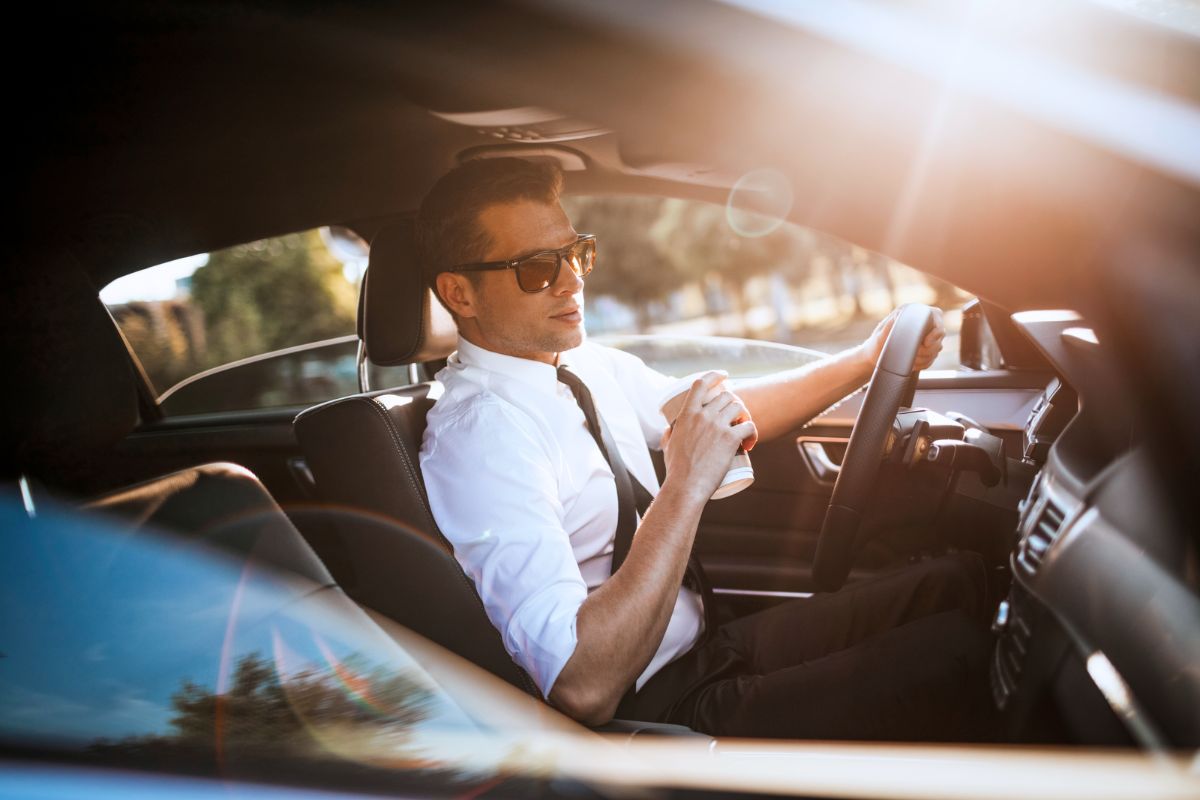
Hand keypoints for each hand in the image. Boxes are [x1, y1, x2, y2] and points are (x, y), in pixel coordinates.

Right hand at [661, 372, 757, 499]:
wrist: (685, 486)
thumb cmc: (676, 469)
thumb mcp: (668, 445)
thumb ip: (669, 434)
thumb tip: (669, 429)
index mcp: (686, 414)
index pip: (701, 384)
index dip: (715, 375)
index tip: (724, 376)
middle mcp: (703, 416)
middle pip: (727, 396)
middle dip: (734, 402)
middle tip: (736, 416)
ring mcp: (717, 426)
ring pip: (739, 407)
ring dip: (745, 415)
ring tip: (743, 427)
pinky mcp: (730, 439)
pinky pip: (749, 426)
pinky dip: (753, 433)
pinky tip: (750, 442)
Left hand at [858, 305, 944, 371]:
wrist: (874, 357)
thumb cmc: (875, 345)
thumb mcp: (880, 336)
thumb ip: (888, 326)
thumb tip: (897, 316)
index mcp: (912, 312)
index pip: (936, 316)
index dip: (936, 331)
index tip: (926, 343)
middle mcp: (920, 321)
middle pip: (940, 334)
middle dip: (929, 349)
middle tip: (915, 356)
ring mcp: (924, 334)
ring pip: (937, 347)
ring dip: (926, 357)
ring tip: (912, 362)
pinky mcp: (925, 347)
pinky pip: (933, 357)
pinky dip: (925, 363)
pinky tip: (914, 366)